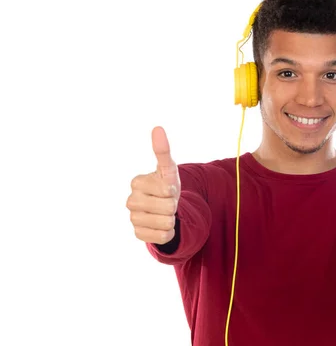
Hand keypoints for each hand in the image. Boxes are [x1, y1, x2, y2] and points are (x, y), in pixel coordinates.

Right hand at [126, 126, 180, 244]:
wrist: (164, 208)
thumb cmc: (166, 185)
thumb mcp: (168, 169)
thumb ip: (163, 151)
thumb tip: (158, 128)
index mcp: (137, 183)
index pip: (166, 190)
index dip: (173, 190)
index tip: (167, 188)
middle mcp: (130, 201)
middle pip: (168, 208)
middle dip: (173, 205)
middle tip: (167, 201)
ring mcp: (132, 219)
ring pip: (166, 223)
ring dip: (172, 219)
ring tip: (164, 213)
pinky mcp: (138, 234)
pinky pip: (163, 237)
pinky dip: (168, 233)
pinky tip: (161, 225)